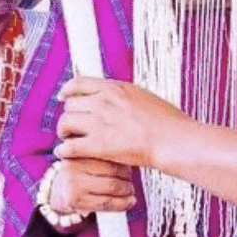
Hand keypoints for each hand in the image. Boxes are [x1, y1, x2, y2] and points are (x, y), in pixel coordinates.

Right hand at [49, 158, 134, 214]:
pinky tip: (129, 202)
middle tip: (130, 179)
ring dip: (127, 190)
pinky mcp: (77, 202)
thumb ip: (102, 153)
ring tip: (130, 190)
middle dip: (127, 176)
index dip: (123, 160)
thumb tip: (131, 155)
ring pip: (111, 187)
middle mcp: (73, 166)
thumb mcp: (85, 157)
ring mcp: (74, 184)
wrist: (60, 192)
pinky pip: (106, 203)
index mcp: (78, 151)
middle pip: (111, 170)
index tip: (129, 165)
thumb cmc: (80, 172)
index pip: (108, 154)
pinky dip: (123, 204)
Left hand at [54, 77, 189, 168]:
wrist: (172, 139)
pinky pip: (70, 146)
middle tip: (72, 125)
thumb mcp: (142, 96)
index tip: (63, 96)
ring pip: (66, 123)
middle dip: (69, 115)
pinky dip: (64, 150)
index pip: (78, 83)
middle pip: (70, 104)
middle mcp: (103, 103)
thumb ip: (123, 95)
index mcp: (114, 89)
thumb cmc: (166, 121)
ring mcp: (100, 123)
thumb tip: (115, 96)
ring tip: (68, 139)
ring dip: (64, 132)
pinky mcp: (99, 145)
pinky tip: (64, 154)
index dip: (67, 90)